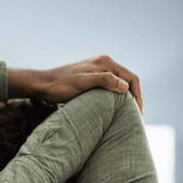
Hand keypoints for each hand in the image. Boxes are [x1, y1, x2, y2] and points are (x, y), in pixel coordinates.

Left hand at [8, 54, 142, 114]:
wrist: (44, 85)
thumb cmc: (61, 85)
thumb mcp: (83, 83)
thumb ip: (104, 81)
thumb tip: (125, 87)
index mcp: (106, 62)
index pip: (132, 78)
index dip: (138, 96)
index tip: (139, 114)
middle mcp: (104, 64)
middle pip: (127, 82)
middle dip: (134, 100)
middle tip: (136, 119)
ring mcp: (98, 72)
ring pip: (119, 87)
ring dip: (125, 101)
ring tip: (128, 118)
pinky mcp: (92, 80)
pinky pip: (110, 90)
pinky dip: (115, 100)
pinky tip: (114, 112)